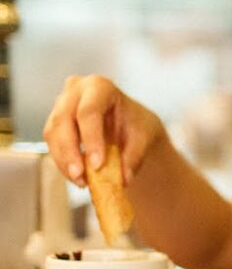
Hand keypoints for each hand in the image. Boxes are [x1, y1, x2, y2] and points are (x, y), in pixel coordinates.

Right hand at [42, 75, 165, 186]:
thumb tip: (124, 179)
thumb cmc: (136, 124)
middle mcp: (76, 90)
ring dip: (64, 160)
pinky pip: (52, 143)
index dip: (90, 138)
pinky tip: (76, 177)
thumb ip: (133, 157)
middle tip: (81, 177)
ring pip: (53, 133)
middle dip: (70, 152)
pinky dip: (63, 162)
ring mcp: (61, 104)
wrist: (129, 123)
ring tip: (81, 182)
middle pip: (64, 120)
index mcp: (101, 86)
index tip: (97, 164)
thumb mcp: (143, 137)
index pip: (89, 111)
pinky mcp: (55, 122)